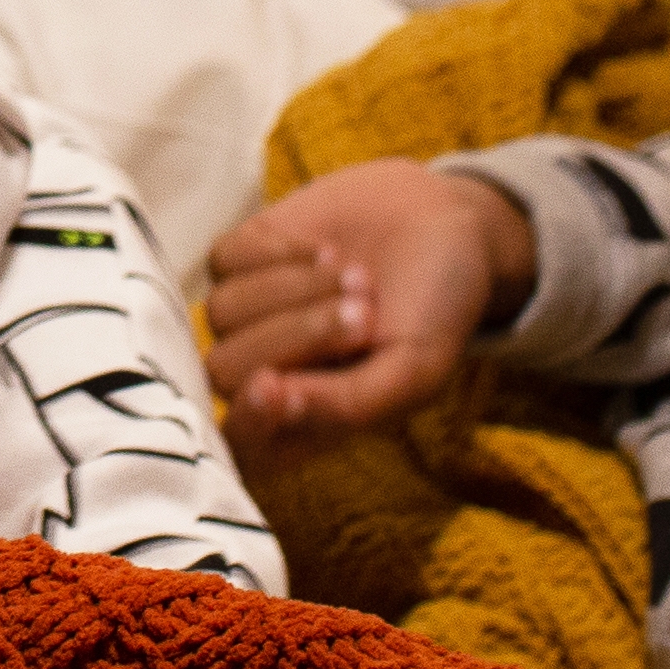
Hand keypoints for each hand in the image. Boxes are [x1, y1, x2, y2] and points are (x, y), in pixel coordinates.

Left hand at [200, 160, 527, 447]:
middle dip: (300, 337)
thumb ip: (349, 403)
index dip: (245, 422)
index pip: (242, 445)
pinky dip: (282, 253)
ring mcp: (250, 312)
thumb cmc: (435, 308)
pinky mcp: (243, 257)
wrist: (444, 222)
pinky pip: (226, 262)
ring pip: (225, 312)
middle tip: (366, 315)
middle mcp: (270, 368)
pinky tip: (328, 252)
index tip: (274, 387)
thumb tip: (278, 404)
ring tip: (360, 278)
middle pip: (226, 370)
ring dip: (299, 290)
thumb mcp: (414, 369)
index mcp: (308, 416)